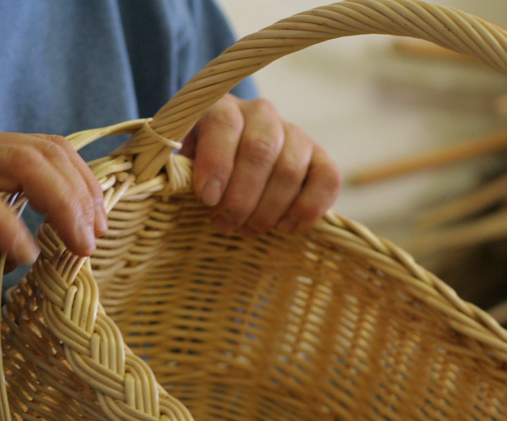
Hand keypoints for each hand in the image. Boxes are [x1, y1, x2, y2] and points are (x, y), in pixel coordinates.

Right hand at [0, 123, 105, 285]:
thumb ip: (5, 241)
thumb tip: (47, 252)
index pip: (53, 153)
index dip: (85, 187)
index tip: (98, 229)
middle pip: (49, 153)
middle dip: (83, 197)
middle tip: (93, 241)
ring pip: (25, 164)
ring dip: (61, 205)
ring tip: (74, 247)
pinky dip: (8, 226)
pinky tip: (24, 255)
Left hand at [181, 94, 340, 234]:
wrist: (231, 166)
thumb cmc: (199, 170)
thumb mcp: (179, 164)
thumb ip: (178, 170)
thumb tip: (180, 189)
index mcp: (219, 107)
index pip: (223, 124)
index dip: (217, 163)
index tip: (207, 199)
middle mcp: (260, 113)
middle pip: (261, 150)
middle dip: (241, 197)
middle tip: (225, 224)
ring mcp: (295, 133)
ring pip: (291, 169)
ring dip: (268, 209)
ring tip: (248, 228)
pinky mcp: (321, 157)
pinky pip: (328, 179)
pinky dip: (307, 209)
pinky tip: (285, 227)